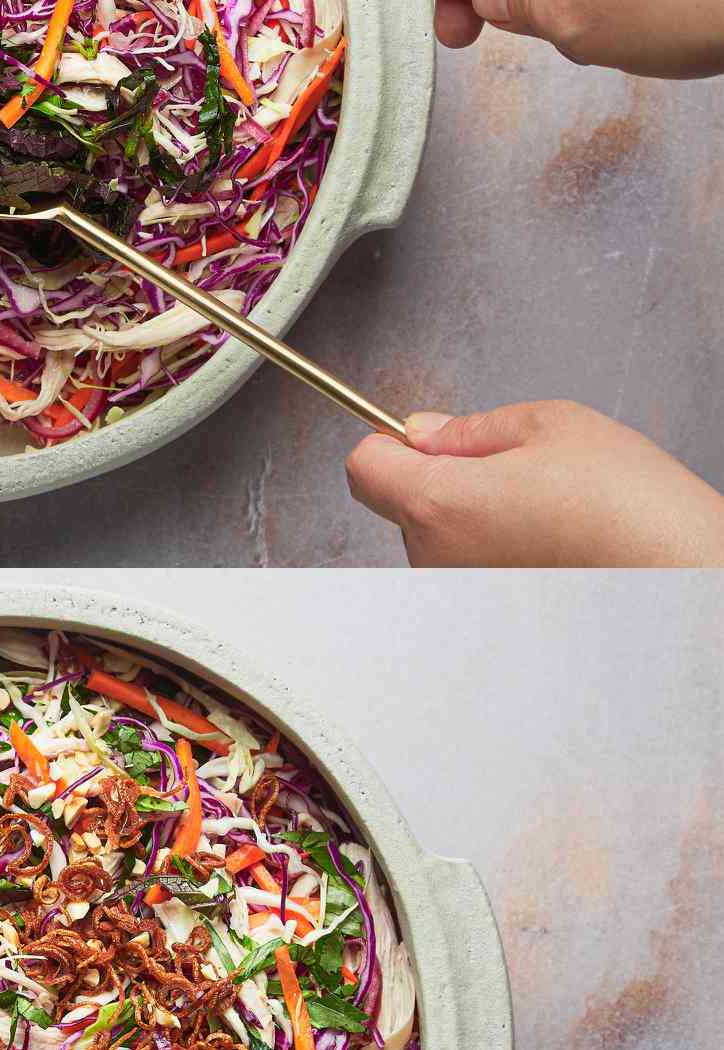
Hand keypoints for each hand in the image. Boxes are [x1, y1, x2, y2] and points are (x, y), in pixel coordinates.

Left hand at [346, 401, 723, 566]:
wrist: (686, 580)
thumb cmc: (630, 509)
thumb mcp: (554, 426)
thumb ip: (473, 428)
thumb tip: (427, 431)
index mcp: (439, 504)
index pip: (364, 468)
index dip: (389, 443)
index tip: (419, 438)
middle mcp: (435, 560)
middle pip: (405, 505)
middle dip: (444, 480)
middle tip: (515, 473)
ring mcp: (458, 597)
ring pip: (439, 541)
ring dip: (474, 521)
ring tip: (545, 514)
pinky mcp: (484, 623)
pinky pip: (469, 573)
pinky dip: (496, 557)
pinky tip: (550, 548)